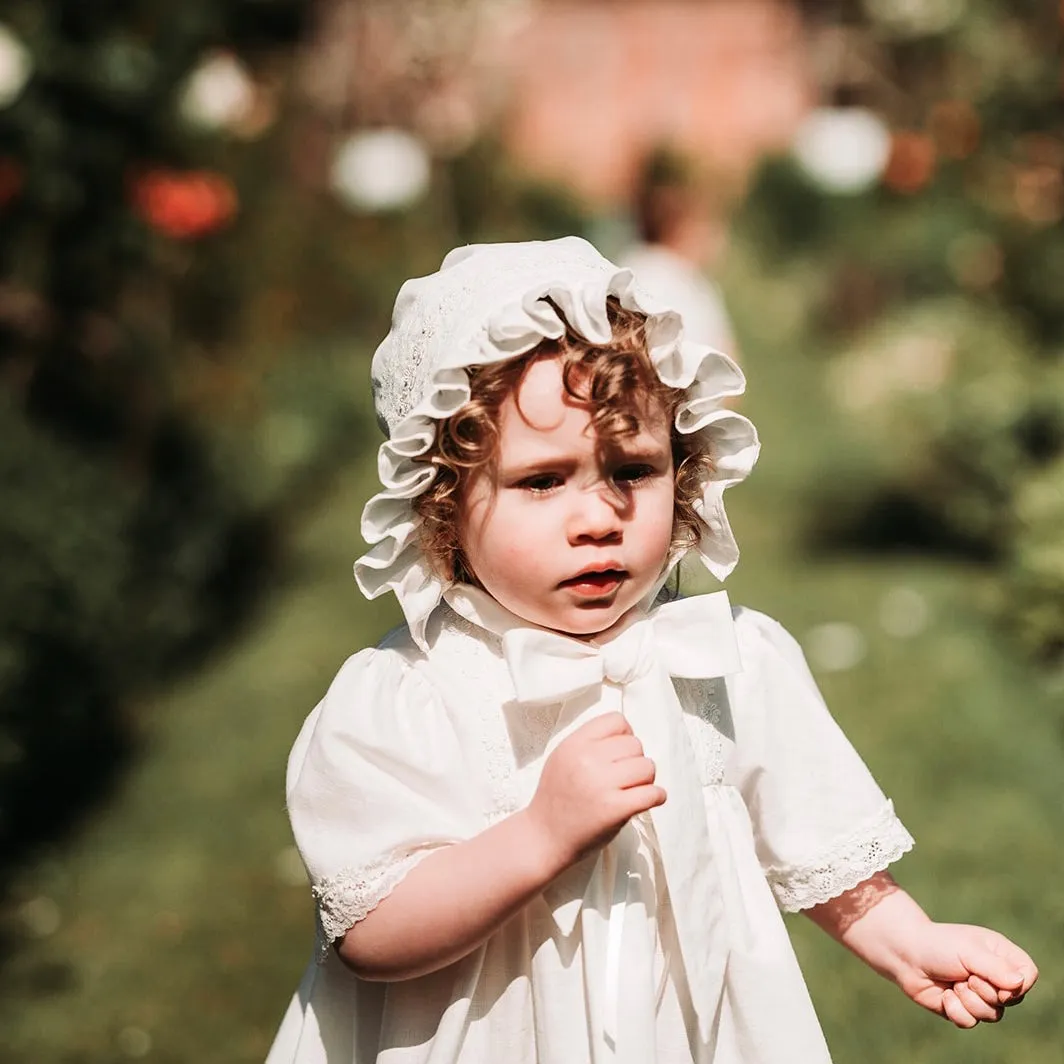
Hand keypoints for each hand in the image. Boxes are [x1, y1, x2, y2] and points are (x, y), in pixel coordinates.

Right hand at [526, 711, 664, 870]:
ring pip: (647, 766)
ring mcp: (602, 785)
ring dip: (646, 779)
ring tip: (633, 789)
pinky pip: (653, 793)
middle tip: (625, 777)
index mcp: (574, 744)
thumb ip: (589, 742)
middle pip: (635, 744)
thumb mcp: (562, 757)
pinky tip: (649, 799)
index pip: (616, 720)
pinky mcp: (616, 809)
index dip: (624, 735)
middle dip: (635, 760)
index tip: (620, 753)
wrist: (545, 836)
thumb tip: (626, 735)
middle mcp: (587, 760)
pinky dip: (657, 796)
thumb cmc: (557, 797)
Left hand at [895, 922, 1037, 1027]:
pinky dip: (956, 1010)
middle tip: (966, 975)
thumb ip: (995, 968)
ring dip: (969, 1000)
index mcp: (999, 954)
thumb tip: (1019, 984)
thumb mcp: (968, 952)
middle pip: (1012, 1000)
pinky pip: (971, 1022)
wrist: (905, 955)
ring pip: (992, 1015)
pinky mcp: (963, 1008)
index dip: (1019, 984)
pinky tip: (945, 995)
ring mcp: (979, 994)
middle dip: (985, 991)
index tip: (999, 981)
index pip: (1028, 974)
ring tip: (954, 984)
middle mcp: (993, 975)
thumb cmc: (938, 945)